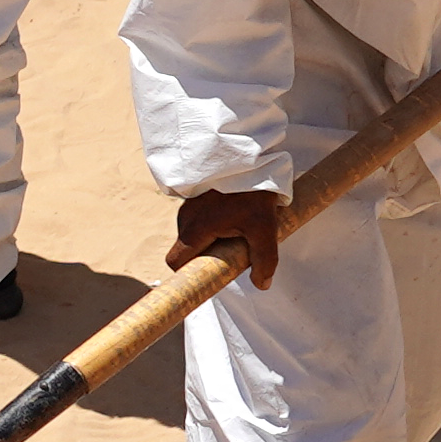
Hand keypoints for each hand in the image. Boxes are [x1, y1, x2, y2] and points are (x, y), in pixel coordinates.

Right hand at [164, 185, 285, 290]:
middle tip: (231, 253)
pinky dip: (212, 226)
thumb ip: (264, 260)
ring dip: (210, 240)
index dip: (189, 274)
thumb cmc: (252, 193)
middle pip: (187, 251)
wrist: (250, 157)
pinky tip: (233, 218)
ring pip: (193, 235)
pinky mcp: (196, 197)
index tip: (208, 276)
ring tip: (236, 231)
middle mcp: (185, 219)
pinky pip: (198, 221)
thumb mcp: (264, 228)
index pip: (176, 262)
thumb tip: (262, 284)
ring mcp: (188, 206)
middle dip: (206, 257)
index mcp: (194, 229)